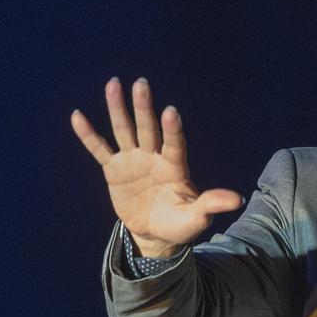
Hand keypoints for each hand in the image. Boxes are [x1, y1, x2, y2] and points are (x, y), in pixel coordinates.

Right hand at [71, 77, 243, 256]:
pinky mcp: (114, 169)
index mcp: (174, 167)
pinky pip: (99, 149)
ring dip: (117, 109)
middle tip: (141, 83)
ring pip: (124, 131)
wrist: (155, 233)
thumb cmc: (180, 223)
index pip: (174, 145)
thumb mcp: (196, 218)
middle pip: (148, 129)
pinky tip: (78, 116)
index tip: (170, 112)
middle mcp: (154, 157)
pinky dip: (88, 135)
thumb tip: (238, 199)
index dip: (172, 130)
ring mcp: (133, 160)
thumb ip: (211, 204)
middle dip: (143, 108)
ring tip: (113, 84)